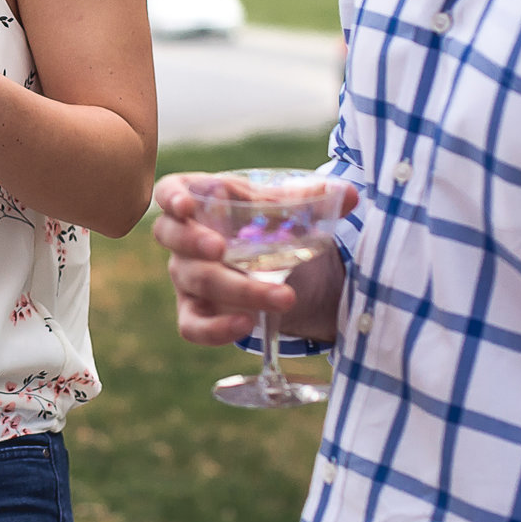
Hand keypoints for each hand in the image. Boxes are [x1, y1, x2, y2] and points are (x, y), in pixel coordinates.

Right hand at [154, 172, 354, 345]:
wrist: (272, 266)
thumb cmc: (265, 224)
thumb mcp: (283, 209)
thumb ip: (311, 199)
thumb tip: (351, 193)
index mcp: (199, 201)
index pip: (169, 192)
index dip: (171, 198)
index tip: (186, 205)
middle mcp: (183, 239)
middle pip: (174, 238)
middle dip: (194, 242)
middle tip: (221, 248)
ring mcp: (185, 277)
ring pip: (197, 282)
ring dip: (239, 290)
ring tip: (283, 297)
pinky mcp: (194, 312)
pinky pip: (192, 326)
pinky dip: (216, 329)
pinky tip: (248, 325)